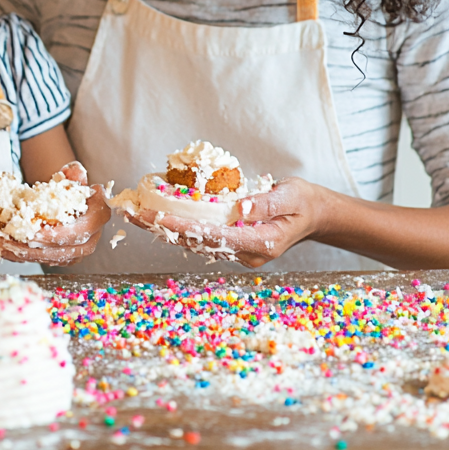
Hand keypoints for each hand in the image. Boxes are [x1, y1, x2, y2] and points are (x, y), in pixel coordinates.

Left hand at [0, 163, 111, 265]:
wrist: (69, 203)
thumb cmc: (70, 189)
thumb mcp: (72, 176)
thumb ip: (73, 173)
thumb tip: (73, 172)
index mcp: (99, 216)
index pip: (80, 230)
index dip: (58, 233)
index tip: (35, 231)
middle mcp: (91, 239)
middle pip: (62, 249)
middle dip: (33, 246)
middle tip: (10, 238)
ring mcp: (77, 253)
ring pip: (49, 258)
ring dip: (22, 252)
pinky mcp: (62, 260)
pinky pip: (41, 261)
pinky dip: (21, 256)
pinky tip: (3, 248)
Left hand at [124, 177, 330, 268]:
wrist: (315, 215)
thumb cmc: (303, 202)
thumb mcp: (290, 196)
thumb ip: (264, 203)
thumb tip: (239, 207)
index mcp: (261, 244)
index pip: (213, 235)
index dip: (183, 226)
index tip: (157, 216)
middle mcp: (246, 253)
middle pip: (197, 242)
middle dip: (164, 228)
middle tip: (133, 214)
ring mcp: (239, 252)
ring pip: (196, 243)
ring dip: (166, 229)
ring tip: (137, 215)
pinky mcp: (233, 245)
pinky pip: (202, 239)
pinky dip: (180, 228)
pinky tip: (160, 217)